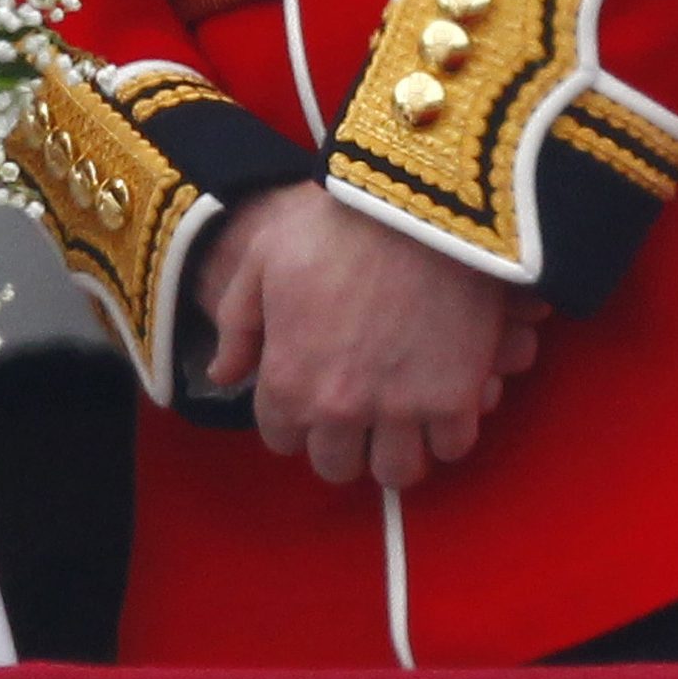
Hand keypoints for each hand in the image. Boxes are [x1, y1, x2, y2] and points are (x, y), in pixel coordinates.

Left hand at [197, 182, 546, 491]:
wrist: (411, 206)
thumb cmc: (331, 225)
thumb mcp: (262, 260)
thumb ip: (237, 325)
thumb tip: (223, 374)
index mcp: (288, 380)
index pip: (281, 439)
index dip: (293, 420)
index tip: (309, 398)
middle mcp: (340, 408)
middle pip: (337, 466)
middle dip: (341, 444)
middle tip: (356, 412)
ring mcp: (401, 409)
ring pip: (396, 472)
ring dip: (394, 451)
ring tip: (400, 420)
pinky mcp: (454, 399)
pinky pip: (451, 448)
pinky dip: (447, 432)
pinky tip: (441, 402)